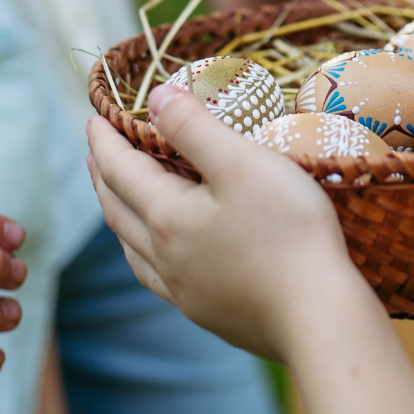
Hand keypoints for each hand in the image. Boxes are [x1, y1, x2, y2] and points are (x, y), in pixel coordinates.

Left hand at [87, 85, 361, 360]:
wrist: (320, 317)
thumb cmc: (288, 232)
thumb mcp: (241, 163)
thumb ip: (193, 126)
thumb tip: (155, 96)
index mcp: (167, 218)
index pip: (121, 171)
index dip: (105, 142)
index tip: (93, 120)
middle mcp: (166, 258)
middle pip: (118, 211)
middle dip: (104, 178)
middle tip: (97, 155)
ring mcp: (187, 293)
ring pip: (134, 251)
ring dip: (120, 219)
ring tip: (119, 203)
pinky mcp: (211, 314)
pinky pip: (159, 280)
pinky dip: (145, 256)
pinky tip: (161, 260)